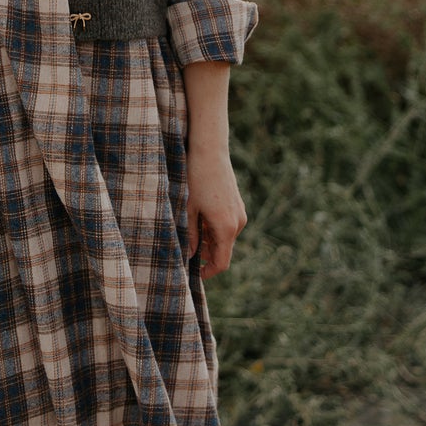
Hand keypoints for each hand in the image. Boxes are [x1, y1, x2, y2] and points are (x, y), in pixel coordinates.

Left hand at [185, 144, 246, 277]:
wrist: (209, 151)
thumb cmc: (196, 180)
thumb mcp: (188, 210)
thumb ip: (191, 236)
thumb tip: (190, 256)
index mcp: (226, 228)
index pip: (222, 262)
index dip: (208, 272)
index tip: (194, 273)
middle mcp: (238, 223)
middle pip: (223, 251)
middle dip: (206, 254)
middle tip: (186, 246)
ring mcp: (240, 213)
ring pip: (225, 238)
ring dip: (209, 240)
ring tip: (190, 226)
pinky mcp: (238, 205)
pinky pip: (227, 225)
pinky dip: (214, 228)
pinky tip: (199, 216)